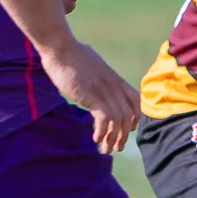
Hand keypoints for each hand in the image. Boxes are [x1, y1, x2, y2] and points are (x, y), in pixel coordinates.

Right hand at [42, 38, 140, 153]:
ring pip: (118, 120)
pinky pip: (105, 119)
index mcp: (115, 78)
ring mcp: (104, 91)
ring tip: (106, 149)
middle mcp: (113, 86)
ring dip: (113, 138)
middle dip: (124, 134)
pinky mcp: (92, 96)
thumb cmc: (71, 54)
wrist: (61, 48)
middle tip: (118, 148)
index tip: (129, 128)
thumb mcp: (92, 64)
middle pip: (128, 115)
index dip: (135, 117)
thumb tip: (92, 72)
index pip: (135, 100)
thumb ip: (97, 73)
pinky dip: (103, 131)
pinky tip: (95, 137)